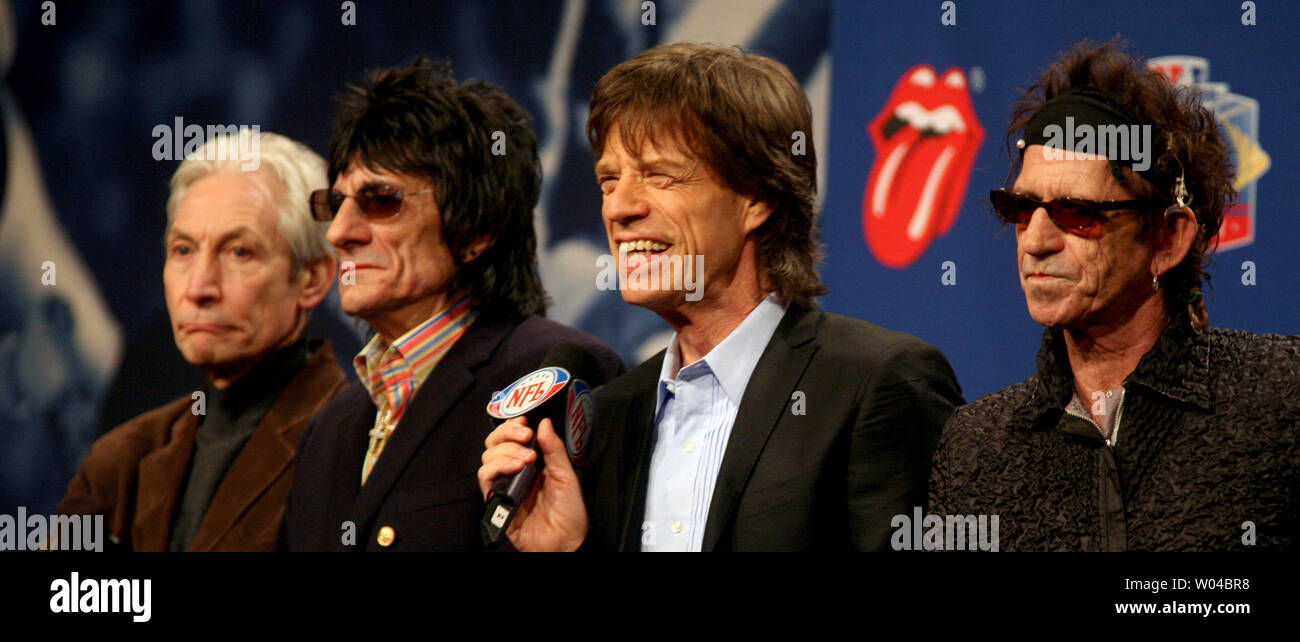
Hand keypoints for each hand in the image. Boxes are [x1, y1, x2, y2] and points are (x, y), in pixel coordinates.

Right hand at [478, 416, 586, 550]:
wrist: (565, 542)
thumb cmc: (569, 512)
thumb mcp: (566, 475)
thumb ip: (554, 449)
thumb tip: (544, 422)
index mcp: (532, 462)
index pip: (512, 436)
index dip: (513, 425)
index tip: (525, 421)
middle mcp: (514, 470)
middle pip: (494, 442)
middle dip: (507, 433)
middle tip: (525, 435)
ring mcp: (504, 484)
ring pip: (488, 456)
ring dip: (506, 451)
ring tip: (527, 459)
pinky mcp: (496, 499)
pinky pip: (485, 477)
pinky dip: (498, 466)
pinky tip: (515, 468)